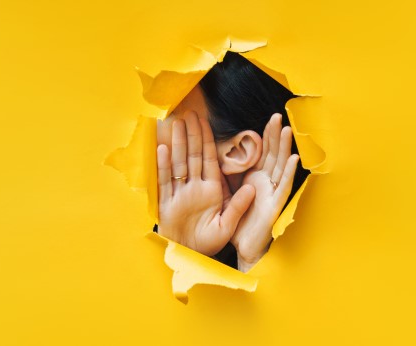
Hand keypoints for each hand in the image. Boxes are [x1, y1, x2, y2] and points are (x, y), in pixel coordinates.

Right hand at [157, 111, 255, 255]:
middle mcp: (194, 187)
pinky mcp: (166, 202)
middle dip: (191, 135)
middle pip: (193, 156)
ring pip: (178, 163)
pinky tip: (162, 149)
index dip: (208, 140)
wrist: (190, 256)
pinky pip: (164, 180)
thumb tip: (253, 188)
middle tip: (188, 114)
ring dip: (177, 144)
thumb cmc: (209, 243)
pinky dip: (163, 165)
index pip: (210, 159)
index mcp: (211, 190)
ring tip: (175, 124)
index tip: (205, 122)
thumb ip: (238, 206)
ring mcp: (179, 193)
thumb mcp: (227, 225)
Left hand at [231, 113, 299, 271]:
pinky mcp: (275, 206)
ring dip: (284, 148)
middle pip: (272, 155)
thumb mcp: (230, 195)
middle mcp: (266, 183)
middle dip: (275, 135)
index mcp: (255, 178)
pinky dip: (289, 173)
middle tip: (277, 116)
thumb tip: (222, 156)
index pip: (261, 153)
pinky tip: (294, 159)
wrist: (243, 247)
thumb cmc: (239, 222)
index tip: (267, 119)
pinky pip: (283, 187)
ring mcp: (272, 193)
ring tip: (288, 130)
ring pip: (280, 166)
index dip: (265, 136)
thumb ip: (230, 177)